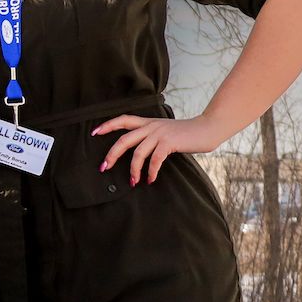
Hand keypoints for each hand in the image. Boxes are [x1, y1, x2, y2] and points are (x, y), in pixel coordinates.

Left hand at [91, 114, 227, 184]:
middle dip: (112, 154)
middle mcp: (151, 126)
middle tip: (104, 167)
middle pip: (124, 140)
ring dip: (134, 170)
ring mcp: (159, 134)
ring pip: (138, 153)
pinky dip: (151, 171)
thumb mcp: (165, 130)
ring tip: (133, 181)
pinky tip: (150, 179)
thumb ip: (151, 137)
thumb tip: (138, 153)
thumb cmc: (186, 133)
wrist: (207, 128)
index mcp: (148, 122)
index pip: (123, 120)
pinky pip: (154, 160)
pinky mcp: (169, 142)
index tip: (94, 132)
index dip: (108, 125)